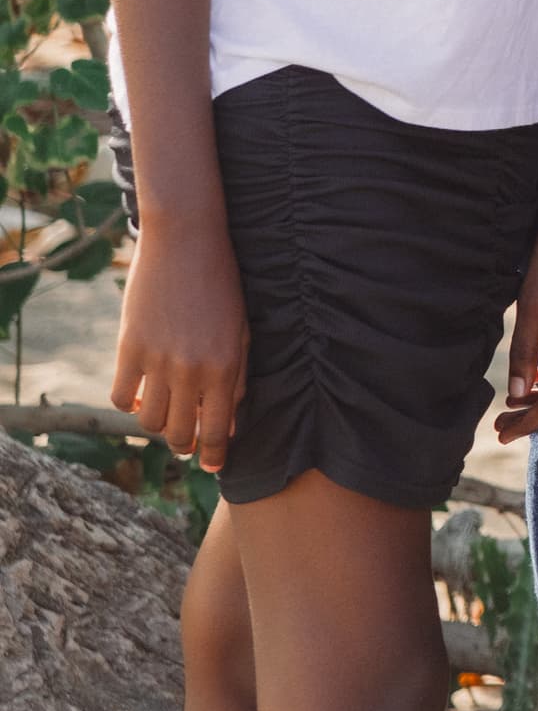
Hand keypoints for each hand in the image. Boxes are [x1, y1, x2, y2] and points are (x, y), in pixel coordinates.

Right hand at [110, 213, 245, 471]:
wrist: (187, 243)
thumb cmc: (223, 286)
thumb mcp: (241, 332)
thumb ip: (237, 379)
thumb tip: (231, 422)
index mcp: (225, 368)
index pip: (218, 430)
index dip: (215, 454)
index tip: (214, 467)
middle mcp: (191, 370)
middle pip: (180, 433)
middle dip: (186, 445)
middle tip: (189, 444)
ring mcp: (157, 361)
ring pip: (149, 421)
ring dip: (158, 427)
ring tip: (167, 419)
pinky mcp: (128, 348)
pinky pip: (122, 397)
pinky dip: (131, 403)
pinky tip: (142, 395)